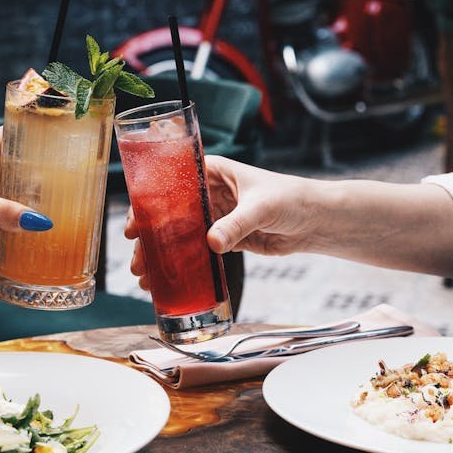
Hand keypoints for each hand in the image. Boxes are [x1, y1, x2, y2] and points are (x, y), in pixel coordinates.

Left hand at [0, 128, 52, 255]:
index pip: (12, 132)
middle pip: (16, 165)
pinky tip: (26, 238)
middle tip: (68, 180)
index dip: (34, 131)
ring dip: (25, 202)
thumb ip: (5, 213)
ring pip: (9, 193)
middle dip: (38, 173)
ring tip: (55, 209)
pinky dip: (10, 226)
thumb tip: (41, 222)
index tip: (61, 137)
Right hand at [124, 156, 320, 291]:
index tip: (136, 224)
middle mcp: (208, 193)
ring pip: (179, 236)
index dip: (150, 204)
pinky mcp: (224, 239)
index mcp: (212, 172)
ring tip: (146, 276)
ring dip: (162, 255)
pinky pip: (197, 252)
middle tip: (138, 258)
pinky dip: (182, 265)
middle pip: (170, 214)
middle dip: (151, 237)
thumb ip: (236, 224)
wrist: (316, 221)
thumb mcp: (261, 207)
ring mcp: (215, 217)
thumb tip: (212, 243)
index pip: (172, 184)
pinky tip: (167, 279)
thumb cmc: (291, 199)